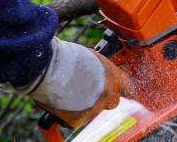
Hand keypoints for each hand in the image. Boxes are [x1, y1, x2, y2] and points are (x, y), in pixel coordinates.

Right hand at [15, 39, 131, 127]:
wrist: (48, 68)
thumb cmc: (66, 57)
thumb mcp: (92, 57)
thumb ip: (100, 70)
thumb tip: (99, 74)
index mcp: (113, 76)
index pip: (127, 86)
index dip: (121, 88)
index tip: (118, 89)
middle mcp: (107, 94)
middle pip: (112, 102)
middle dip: (103, 98)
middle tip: (89, 91)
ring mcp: (94, 109)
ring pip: (93, 111)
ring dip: (85, 105)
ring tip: (70, 92)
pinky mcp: (78, 120)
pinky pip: (77, 120)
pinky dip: (70, 114)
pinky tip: (62, 102)